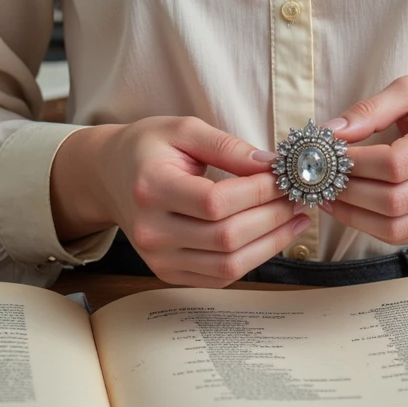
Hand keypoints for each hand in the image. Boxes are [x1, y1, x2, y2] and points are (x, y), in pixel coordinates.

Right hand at [50, 117, 306, 285]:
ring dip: (271, 243)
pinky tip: (273, 236)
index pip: (214, 201)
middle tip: (298, 196)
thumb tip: (270, 165)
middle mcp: (151, 230)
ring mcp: (158, 258)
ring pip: (228, 265)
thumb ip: (226, 146)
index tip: (285, 176)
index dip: (257, 192)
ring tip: (295, 217)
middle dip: (272, 217)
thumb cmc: (147, 147)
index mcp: (151, 188)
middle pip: (225, 237)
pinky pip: (219, 277)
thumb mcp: (184, 129)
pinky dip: (253, 258)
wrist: (108, 175)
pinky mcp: (167, 272)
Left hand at [320, 65, 407, 246]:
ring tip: (327, 195)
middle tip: (316, 178)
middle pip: (393, 202)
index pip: (393, 165)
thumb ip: (371, 109)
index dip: (352, 165)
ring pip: (398, 228)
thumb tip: (329, 132)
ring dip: (355, 216)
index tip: (324, 154)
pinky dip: (376, 226)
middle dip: (346, 193)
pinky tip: (354, 207)